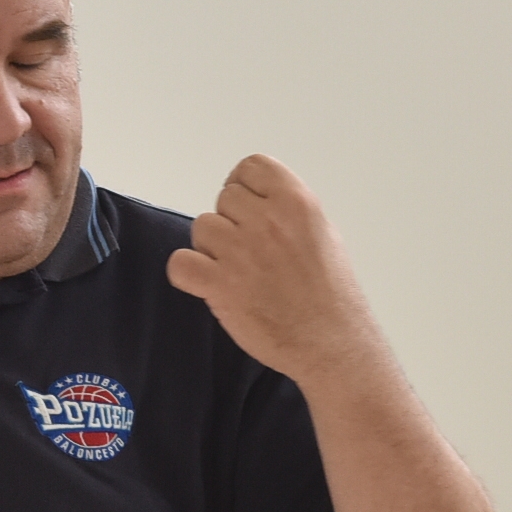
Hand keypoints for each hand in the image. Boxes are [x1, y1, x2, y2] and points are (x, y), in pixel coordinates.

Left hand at [166, 155, 362, 380]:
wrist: (331, 344)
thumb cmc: (331, 296)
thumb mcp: (323, 234)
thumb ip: (287, 211)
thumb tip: (257, 204)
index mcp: (296, 202)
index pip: (251, 167)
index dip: (245, 188)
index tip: (249, 210)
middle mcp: (267, 221)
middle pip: (224, 198)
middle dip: (231, 222)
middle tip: (249, 252)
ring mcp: (241, 252)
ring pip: (202, 227)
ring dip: (212, 248)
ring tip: (237, 272)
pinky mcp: (219, 284)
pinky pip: (180, 263)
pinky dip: (188, 273)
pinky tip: (207, 284)